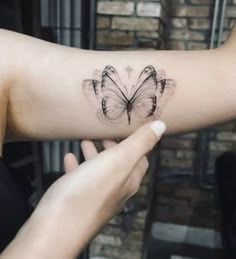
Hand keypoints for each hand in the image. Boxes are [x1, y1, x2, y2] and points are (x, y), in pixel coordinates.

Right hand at [2, 120, 165, 258]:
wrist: (58, 225)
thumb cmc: (90, 190)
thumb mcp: (120, 160)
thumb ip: (140, 143)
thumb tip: (161, 126)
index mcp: (129, 180)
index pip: (141, 158)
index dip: (137, 143)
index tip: (127, 128)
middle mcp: (115, 190)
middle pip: (119, 164)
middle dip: (113, 147)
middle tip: (104, 133)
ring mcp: (96, 197)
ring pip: (98, 170)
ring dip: (94, 154)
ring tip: (85, 140)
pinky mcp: (77, 200)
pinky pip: (80, 178)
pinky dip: (77, 166)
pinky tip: (69, 158)